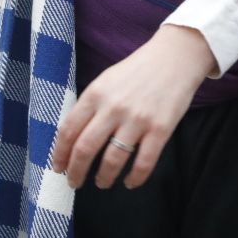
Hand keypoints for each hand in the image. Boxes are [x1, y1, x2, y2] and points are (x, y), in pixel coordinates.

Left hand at [51, 24, 213, 187]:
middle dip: (76, 172)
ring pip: (112, 160)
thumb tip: (73, 138)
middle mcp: (113, 108)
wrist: (178, 55)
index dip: (59, 155)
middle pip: (85, 149)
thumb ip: (90, 105)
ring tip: (103, 182)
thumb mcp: (107, 80)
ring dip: (104, 177)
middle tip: (75, 182)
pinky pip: (144, 162)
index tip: (59, 167)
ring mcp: (138, 119)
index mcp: (96, 94)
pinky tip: (130, 182)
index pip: (68, 132)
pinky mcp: (161, 128)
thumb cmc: (140, 69)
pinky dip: (135, 178)